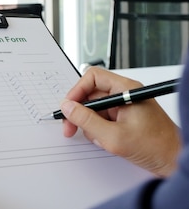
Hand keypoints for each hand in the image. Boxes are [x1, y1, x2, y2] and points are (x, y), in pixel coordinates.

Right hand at [61, 66, 180, 176]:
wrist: (174, 163)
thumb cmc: (156, 147)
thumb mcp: (113, 136)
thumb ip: (86, 121)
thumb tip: (67, 107)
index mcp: (126, 90)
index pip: (93, 78)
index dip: (77, 90)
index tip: (69, 106)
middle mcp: (125, 94)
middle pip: (91, 94)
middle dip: (79, 111)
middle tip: (70, 126)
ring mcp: (125, 106)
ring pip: (95, 108)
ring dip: (90, 124)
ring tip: (98, 138)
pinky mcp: (125, 118)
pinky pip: (103, 118)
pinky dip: (99, 130)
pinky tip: (106, 141)